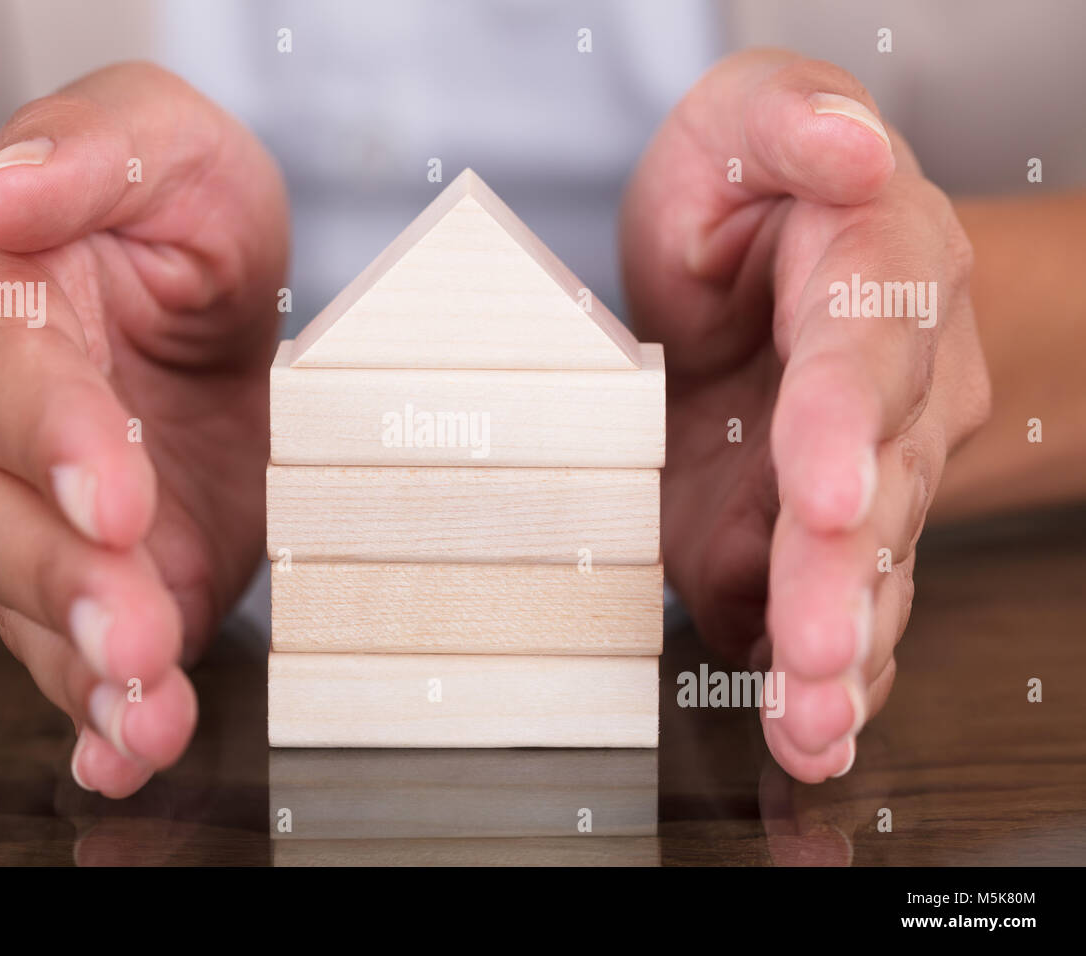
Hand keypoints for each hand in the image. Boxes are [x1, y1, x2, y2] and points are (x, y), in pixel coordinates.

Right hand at [0, 63, 287, 796]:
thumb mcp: (158, 139)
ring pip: (35, 604)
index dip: (58, 438)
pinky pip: (80, 653)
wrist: (188, 291)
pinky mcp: (110, 573)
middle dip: (70, 583)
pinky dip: (104, 712)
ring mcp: (42, 514)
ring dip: (90, 669)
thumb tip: (10, 189)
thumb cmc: (166, 211)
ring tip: (146, 714)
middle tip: (135, 634)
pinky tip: (129, 750)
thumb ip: (92, 150)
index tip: (114, 494)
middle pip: (1, 517)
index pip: (10, 378)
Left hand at [620, 50, 990, 781]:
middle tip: (817, 651)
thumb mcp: (746, 123)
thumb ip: (792, 124)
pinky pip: (837, 611)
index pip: (866, 347)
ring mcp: (857, 477)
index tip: (821, 489)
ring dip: (840, 654)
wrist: (757, 279)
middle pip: (876, 486)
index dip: (845, 419)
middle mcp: (891, 389)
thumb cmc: (748, 198)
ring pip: (867, 570)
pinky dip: (826, 680)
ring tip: (811, 725)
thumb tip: (849, 147)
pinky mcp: (806, 538)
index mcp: (875, 274)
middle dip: (843, 575)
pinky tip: (809, 734)